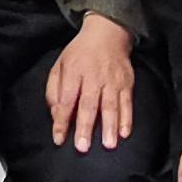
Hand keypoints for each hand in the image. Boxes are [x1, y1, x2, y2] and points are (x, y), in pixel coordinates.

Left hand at [45, 12, 135, 154]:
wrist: (107, 34)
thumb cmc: (80, 54)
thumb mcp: (60, 66)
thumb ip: (54, 91)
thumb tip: (56, 114)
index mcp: (74, 72)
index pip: (66, 99)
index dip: (62, 120)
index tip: (59, 138)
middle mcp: (94, 76)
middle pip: (89, 104)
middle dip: (85, 126)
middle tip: (82, 147)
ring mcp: (112, 80)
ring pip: (110, 105)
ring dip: (109, 126)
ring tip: (108, 145)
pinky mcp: (126, 83)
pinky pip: (127, 103)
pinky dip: (127, 118)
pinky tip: (124, 133)